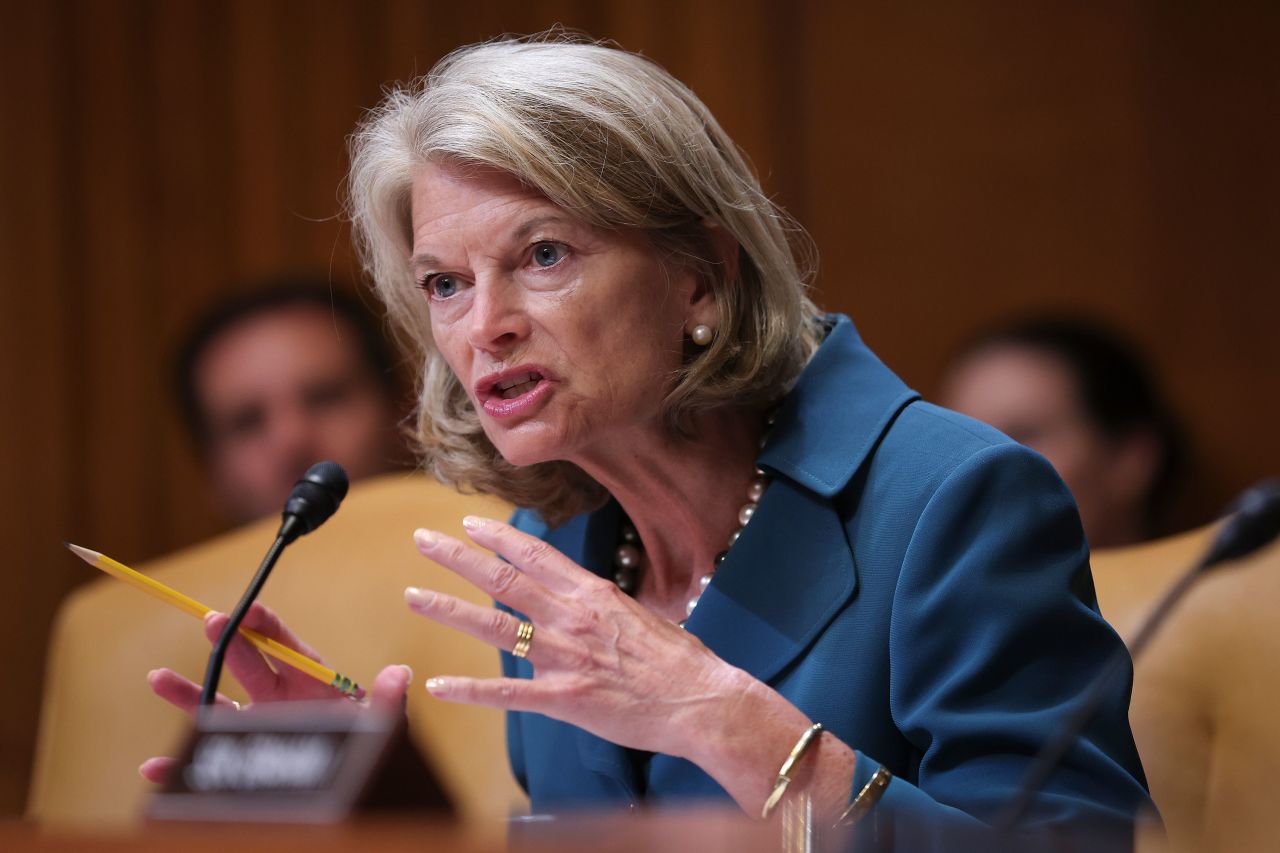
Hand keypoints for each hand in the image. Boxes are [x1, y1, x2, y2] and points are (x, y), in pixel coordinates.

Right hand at [139, 601, 411, 782]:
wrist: (358, 790)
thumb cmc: (371, 748)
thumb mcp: (383, 727)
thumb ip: (388, 703)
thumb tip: (399, 674)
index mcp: (312, 682)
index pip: (286, 646)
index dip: (266, 626)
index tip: (248, 610)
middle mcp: (279, 700)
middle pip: (249, 667)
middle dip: (230, 643)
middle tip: (212, 621)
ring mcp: (259, 729)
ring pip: (217, 707)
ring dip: (187, 693)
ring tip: (158, 677)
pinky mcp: (245, 762)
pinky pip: (207, 763)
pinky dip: (179, 767)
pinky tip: (155, 766)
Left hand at [404, 516, 753, 760]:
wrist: (703, 700)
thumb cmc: (679, 661)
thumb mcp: (638, 614)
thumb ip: (601, 606)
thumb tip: (582, 598)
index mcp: (591, 592)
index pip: (534, 554)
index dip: (496, 537)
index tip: (467, 524)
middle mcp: (571, 616)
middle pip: (503, 579)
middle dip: (457, 557)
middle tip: (422, 540)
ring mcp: (564, 656)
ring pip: (494, 627)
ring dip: (449, 609)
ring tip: (413, 595)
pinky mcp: (563, 697)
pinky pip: (507, 692)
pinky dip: (469, 690)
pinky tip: (438, 686)